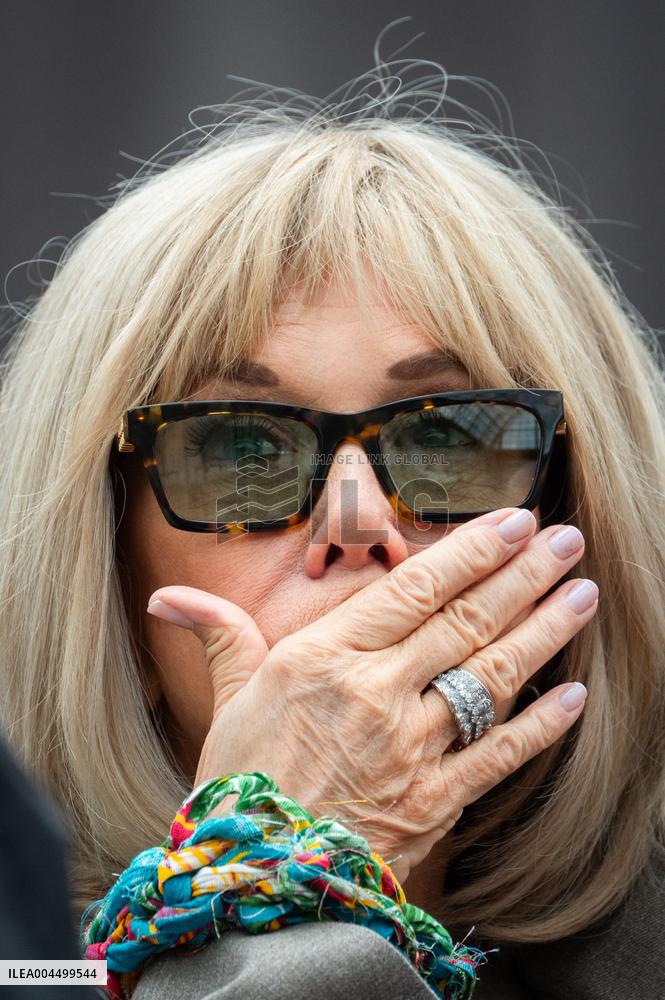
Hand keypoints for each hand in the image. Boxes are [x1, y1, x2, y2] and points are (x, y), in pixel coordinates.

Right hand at [147, 506, 596, 883]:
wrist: (255, 880)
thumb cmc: (241, 784)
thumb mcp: (229, 700)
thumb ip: (219, 635)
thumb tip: (169, 598)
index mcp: (326, 657)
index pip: (413, 588)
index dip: (470, 551)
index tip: (512, 521)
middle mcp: (376, 692)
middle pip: (464, 622)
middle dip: (523, 575)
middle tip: (566, 539)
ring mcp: (412, 747)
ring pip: (492, 677)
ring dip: (543, 631)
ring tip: (581, 593)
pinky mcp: (436, 801)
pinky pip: (499, 755)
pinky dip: (542, 726)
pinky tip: (575, 696)